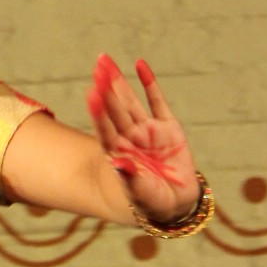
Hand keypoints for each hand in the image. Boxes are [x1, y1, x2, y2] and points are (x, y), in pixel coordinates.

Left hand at [86, 54, 199, 223]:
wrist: (175, 204)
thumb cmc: (151, 202)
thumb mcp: (140, 193)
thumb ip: (129, 178)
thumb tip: (118, 164)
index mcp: (118, 153)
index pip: (105, 129)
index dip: (98, 111)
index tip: (91, 93)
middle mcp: (129, 139)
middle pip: (114, 109)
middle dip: (106, 88)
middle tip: (97, 65)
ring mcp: (147, 131)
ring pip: (130, 101)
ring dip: (119, 82)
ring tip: (106, 62)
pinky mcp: (167, 127)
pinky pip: (157, 101)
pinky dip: (149, 83)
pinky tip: (139, 65)